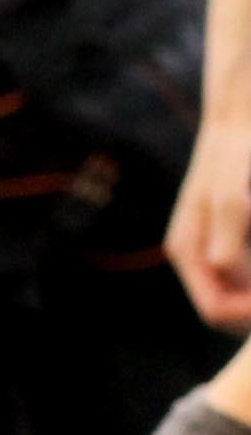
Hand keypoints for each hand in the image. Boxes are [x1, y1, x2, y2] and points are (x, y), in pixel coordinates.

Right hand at [186, 110, 250, 327]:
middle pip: (228, 309)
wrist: (242, 120)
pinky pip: (248, 274)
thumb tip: (220, 268)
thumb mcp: (232, 195)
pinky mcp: (235, 239)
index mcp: (189, 251)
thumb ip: (228, 233)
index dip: (250, 314)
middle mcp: (199, 256)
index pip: (215, 310)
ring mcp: (216, 249)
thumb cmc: (237, 154)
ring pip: (242, 292)